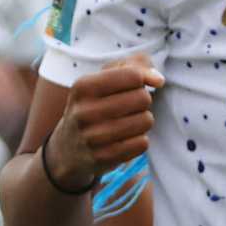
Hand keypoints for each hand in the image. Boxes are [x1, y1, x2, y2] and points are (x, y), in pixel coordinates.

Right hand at [44, 55, 162, 192]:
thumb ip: (135, 66)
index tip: (136, 85)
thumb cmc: (94, 104)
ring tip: (128, 121)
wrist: (68, 148)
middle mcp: (84, 112)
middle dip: (143, 100)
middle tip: (129, 106)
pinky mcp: (103, 159)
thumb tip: (158, 80)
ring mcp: (92, 138)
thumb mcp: (104, 77)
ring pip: (146, 121)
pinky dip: (139, 140)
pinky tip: (125, 139)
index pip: (132, 76)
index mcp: (83, 86)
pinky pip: (142, 143)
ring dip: (143, 120)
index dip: (142, 79)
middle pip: (143, 98)